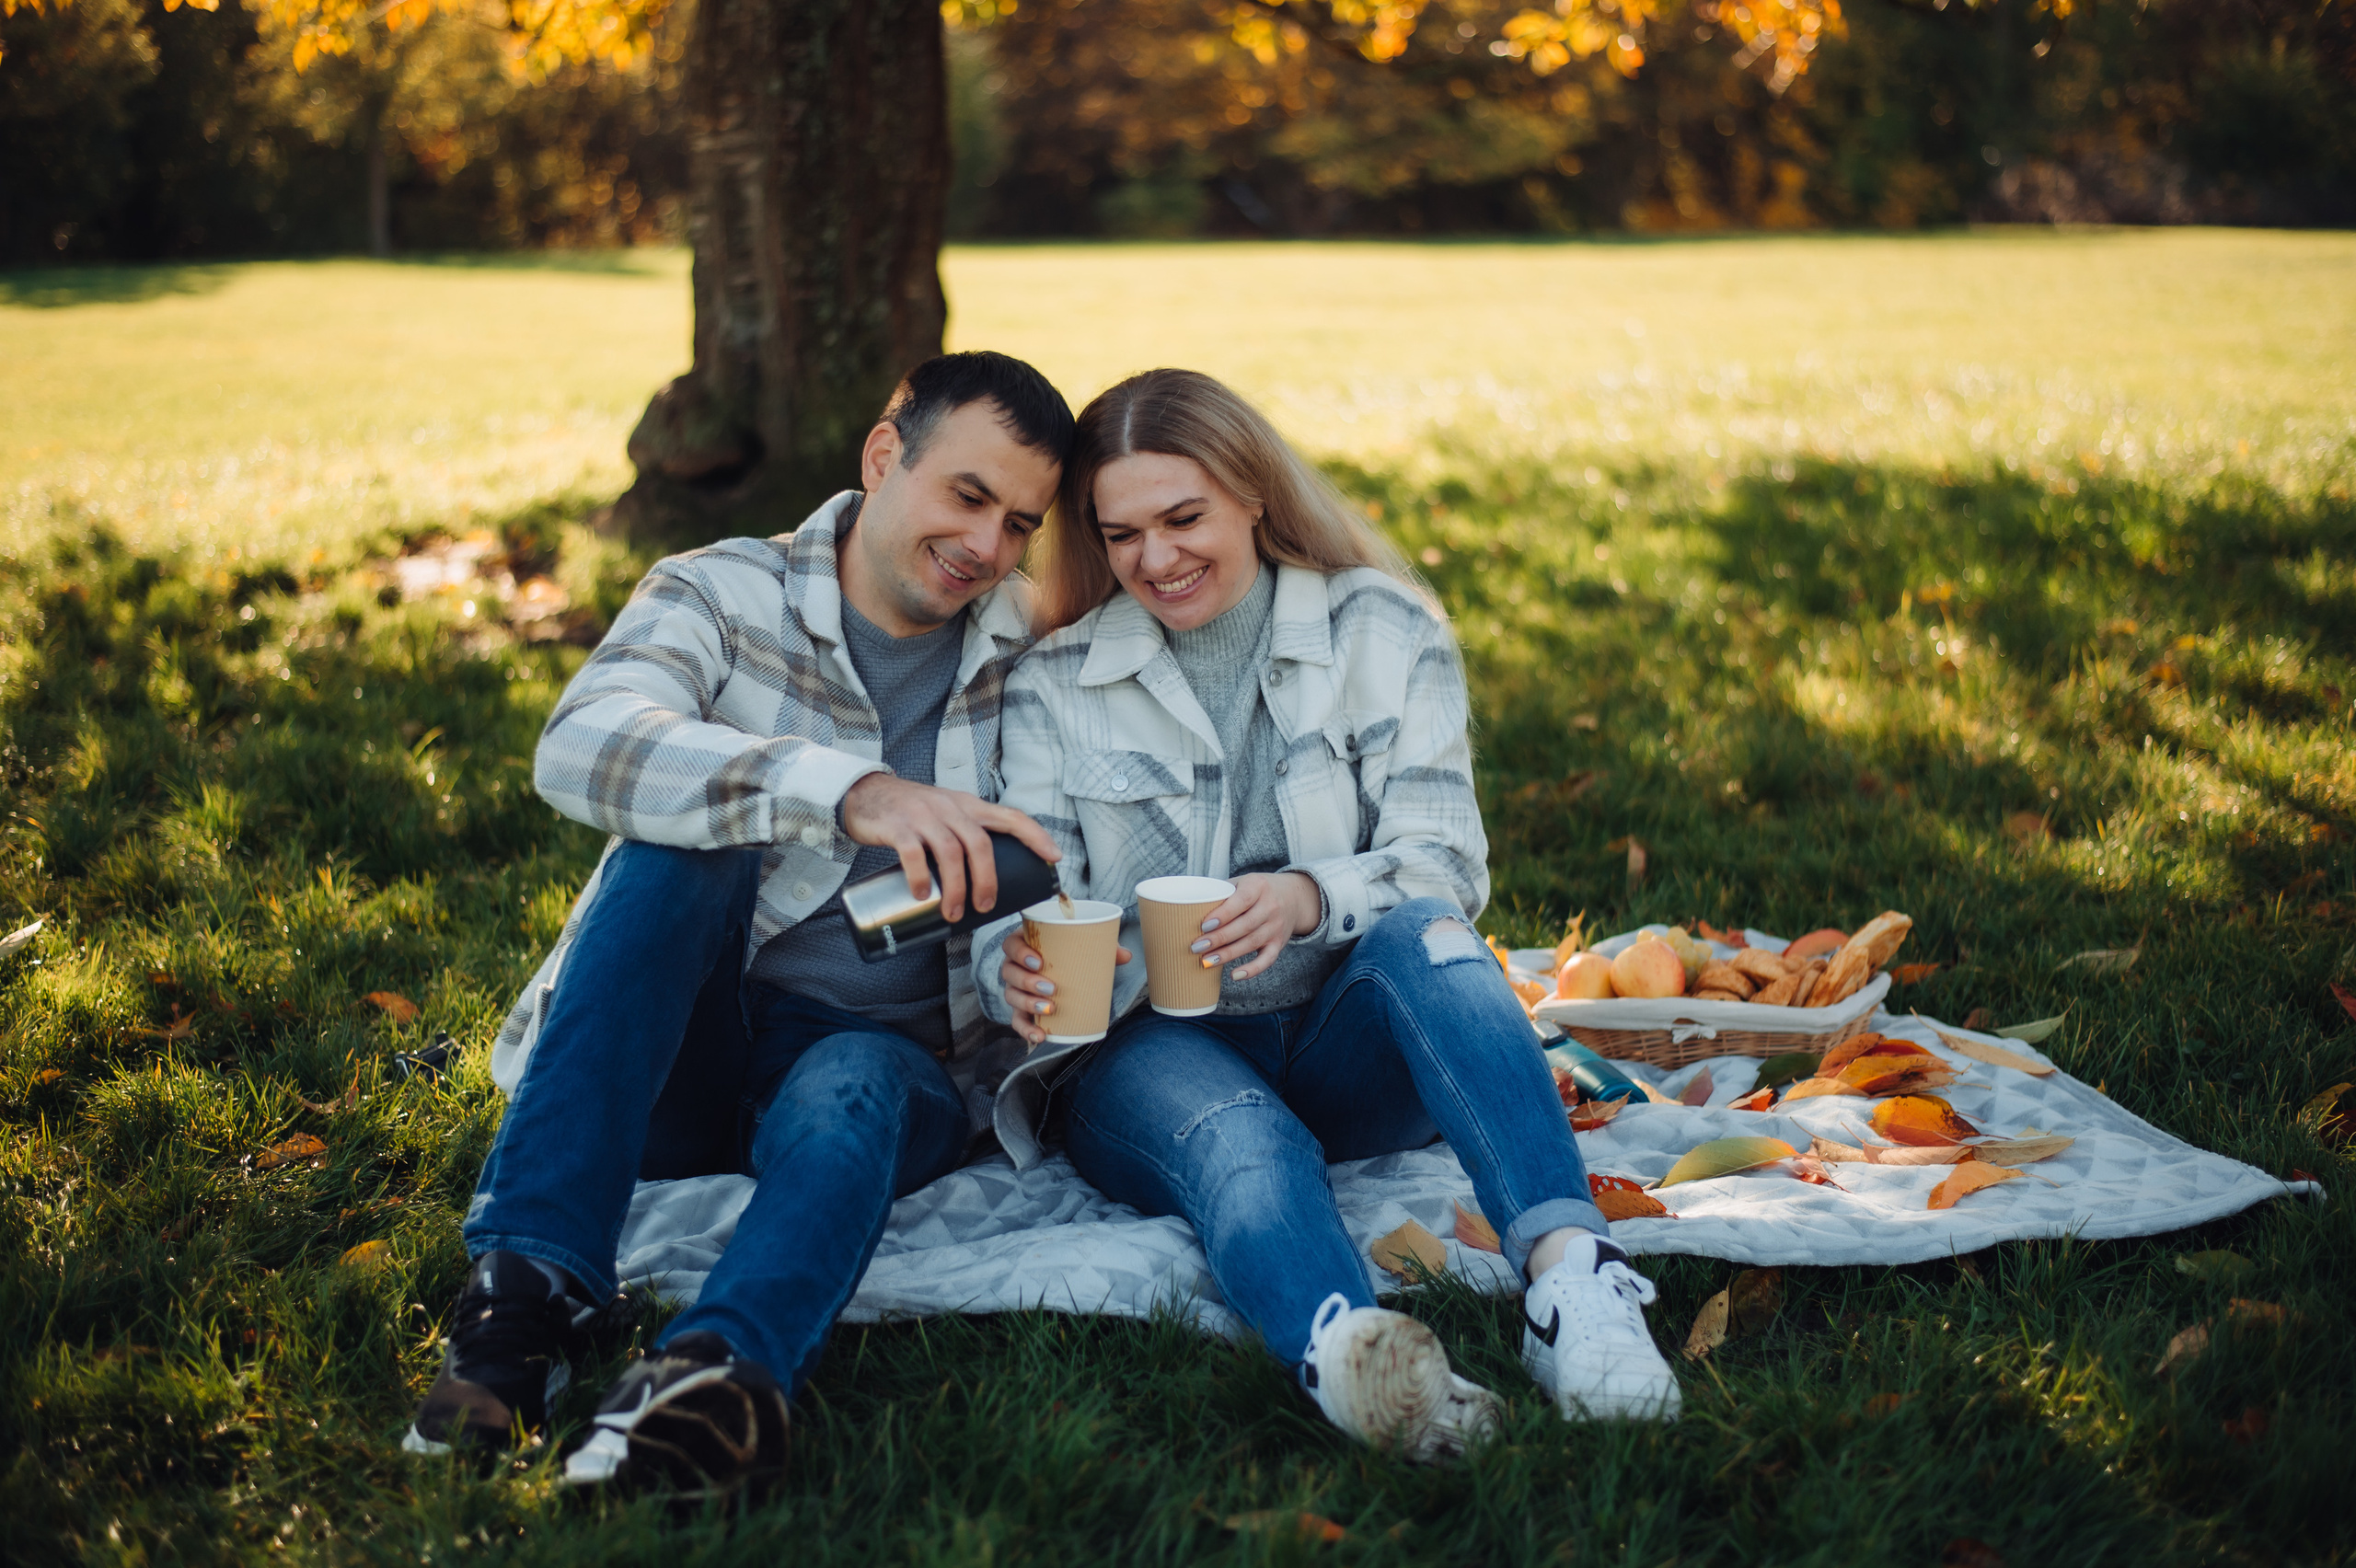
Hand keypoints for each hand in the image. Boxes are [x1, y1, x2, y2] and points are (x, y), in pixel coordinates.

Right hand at [838, 774, 1059, 923]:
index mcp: (968, 806)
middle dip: (987, 879)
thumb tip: (985, 882)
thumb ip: (964, 835)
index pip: (1010, 816)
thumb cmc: (911, 812)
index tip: (1054, 857)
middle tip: (985, 907)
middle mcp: (949, 808)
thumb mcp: (945, 814)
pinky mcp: (898, 826)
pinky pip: (913, 853)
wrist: (866, 793)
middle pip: (980, 843)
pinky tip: (924, 896)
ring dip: (956, 887)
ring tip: (954, 913)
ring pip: (950, 852)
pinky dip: (921, 877)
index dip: (1035, 835)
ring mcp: (923, 816)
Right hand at [1001, 929, 1131, 1047]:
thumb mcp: (1085, 947)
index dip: (1020, 952)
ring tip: (1050, 1009)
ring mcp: (1016, 989)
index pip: (1011, 945)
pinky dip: (1027, 1030)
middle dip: (1027, 981)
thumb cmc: (1071, 953)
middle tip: (1051, 987)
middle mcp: (1015, 967)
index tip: (1039, 961)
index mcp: (1025, 944)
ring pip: (1012, 996)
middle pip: (1010, 973)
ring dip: (1028, 1004)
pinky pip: (1017, 1021)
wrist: (1065, 971)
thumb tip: (1126, 955)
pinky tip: (1040, 1035)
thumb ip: (1104, 947)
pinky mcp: (1021, 1010)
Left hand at [1193, 872, 1321, 981]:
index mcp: (1258, 887)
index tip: (1204, 925)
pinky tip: (1234, 975)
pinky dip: (1252, 970)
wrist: (1294, 897)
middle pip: (1244, 925)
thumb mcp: (1243, 882)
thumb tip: (1187, 906)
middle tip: (1196, 947)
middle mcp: (1271, 907)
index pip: (1241, 901)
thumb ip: (1221, 892)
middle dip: (1219, 938)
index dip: (1223, 914)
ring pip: (1251, 943)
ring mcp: (1276, 927)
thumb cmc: (1258, 890)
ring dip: (1228, 955)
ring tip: (1206, 962)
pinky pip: (1267, 960)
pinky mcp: (1279, 944)